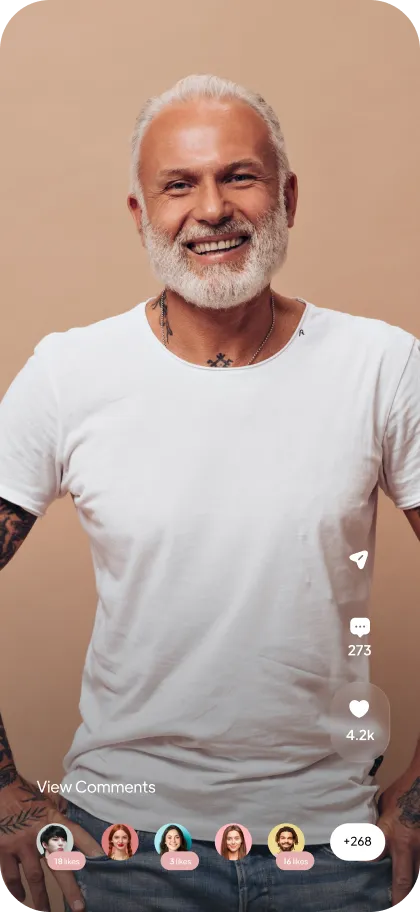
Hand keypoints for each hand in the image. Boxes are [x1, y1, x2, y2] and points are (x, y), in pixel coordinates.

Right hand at [0, 774, 103, 910]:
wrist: (2, 789)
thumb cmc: (27, 795)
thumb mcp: (48, 799)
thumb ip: (61, 812)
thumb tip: (76, 814)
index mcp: (54, 819)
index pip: (76, 833)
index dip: (90, 845)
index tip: (102, 858)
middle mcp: (40, 834)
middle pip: (59, 864)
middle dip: (70, 887)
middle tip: (79, 906)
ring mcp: (22, 844)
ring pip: (35, 876)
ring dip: (41, 897)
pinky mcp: (5, 850)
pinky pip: (11, 874)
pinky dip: (16, 888)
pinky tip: (21, 897)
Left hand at [377, 775, 419, 907]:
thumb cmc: (404, 789)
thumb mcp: (385, 805)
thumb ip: (380, 824)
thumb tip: (371, 836)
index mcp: (389, 832)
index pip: (373, 857)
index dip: (367, 869)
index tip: (362, 880)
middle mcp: (407, 844)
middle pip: (403, 880)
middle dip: (399, 899)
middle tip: (394, 909)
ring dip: (415, 884)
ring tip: (407, 896)